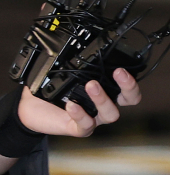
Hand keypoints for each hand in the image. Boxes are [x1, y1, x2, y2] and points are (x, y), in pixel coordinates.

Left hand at [17, 68, 141, 137]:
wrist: (32, 107)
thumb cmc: (52, 88)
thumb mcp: (66, 72)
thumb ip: (76, 61)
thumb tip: (79, 45)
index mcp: (106, 90)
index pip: (128, 88)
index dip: (131, 81)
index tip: (121, 69)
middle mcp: (104, 105)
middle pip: (130, 100)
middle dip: (128, 87)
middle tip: (118, 73)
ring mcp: (94, 118)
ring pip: (110, 114)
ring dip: (103, 99)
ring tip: (90, 85)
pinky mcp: (79, 128)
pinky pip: (86, 125)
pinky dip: (81, 114)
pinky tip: (71, 104)